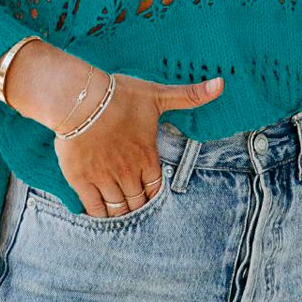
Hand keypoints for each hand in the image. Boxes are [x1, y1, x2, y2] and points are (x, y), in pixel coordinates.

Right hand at [53, 68, 223, 217]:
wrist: (80, 99)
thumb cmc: (119, 96)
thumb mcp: (158, 95)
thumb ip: (190, 95)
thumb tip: (221, 84)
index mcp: (147, 157)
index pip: (156, 189)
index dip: (153, 196)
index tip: (150, 197)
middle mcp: (128, 173)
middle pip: (137, 203)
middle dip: (138, 207)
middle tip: (135, 210)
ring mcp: (105, 178)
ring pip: (117, 208)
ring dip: (120, 214)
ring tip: (120, 217)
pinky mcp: (82, 180)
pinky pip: (93, 207)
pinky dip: (98, 216)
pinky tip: (99, 217)